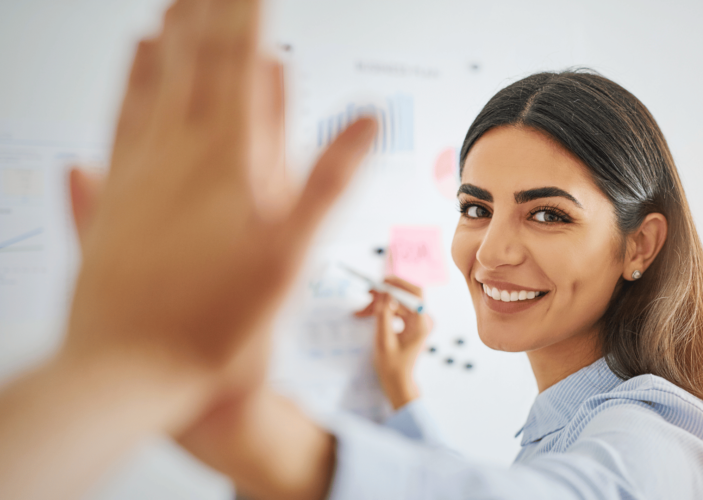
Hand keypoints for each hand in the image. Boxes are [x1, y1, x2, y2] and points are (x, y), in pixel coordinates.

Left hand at [62, 0, 376, 431]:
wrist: (126, 372)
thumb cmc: (211, 327)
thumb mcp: (289, 257)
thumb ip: (329, 181)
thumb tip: (367, 121)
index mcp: (223, 164)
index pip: (239, 64)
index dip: (249, 13)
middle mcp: (174, 155)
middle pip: (194, 59)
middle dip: (212, 11)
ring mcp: (137, 170)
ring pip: (154, 78)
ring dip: (173, 32)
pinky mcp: (111, 194)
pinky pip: (121, 116)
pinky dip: (132, 78)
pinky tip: (136, 58)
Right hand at [355, 277, 432, 409]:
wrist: (398, 382)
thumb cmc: (392, 366)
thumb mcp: (383, 340)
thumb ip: (384, 315)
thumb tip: (384, 293)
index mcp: (421, 323)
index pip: (415, 293)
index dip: (399, 283)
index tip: (381, 282)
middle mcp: (422, 319)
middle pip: (404, 295)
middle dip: (384, 294)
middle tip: (366, 293)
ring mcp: (416, 321)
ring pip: (396, 302)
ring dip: (379, 304)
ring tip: (359, 312)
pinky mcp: (409, 324)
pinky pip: (395, 310)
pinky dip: (381, 311)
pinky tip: (366, 315)